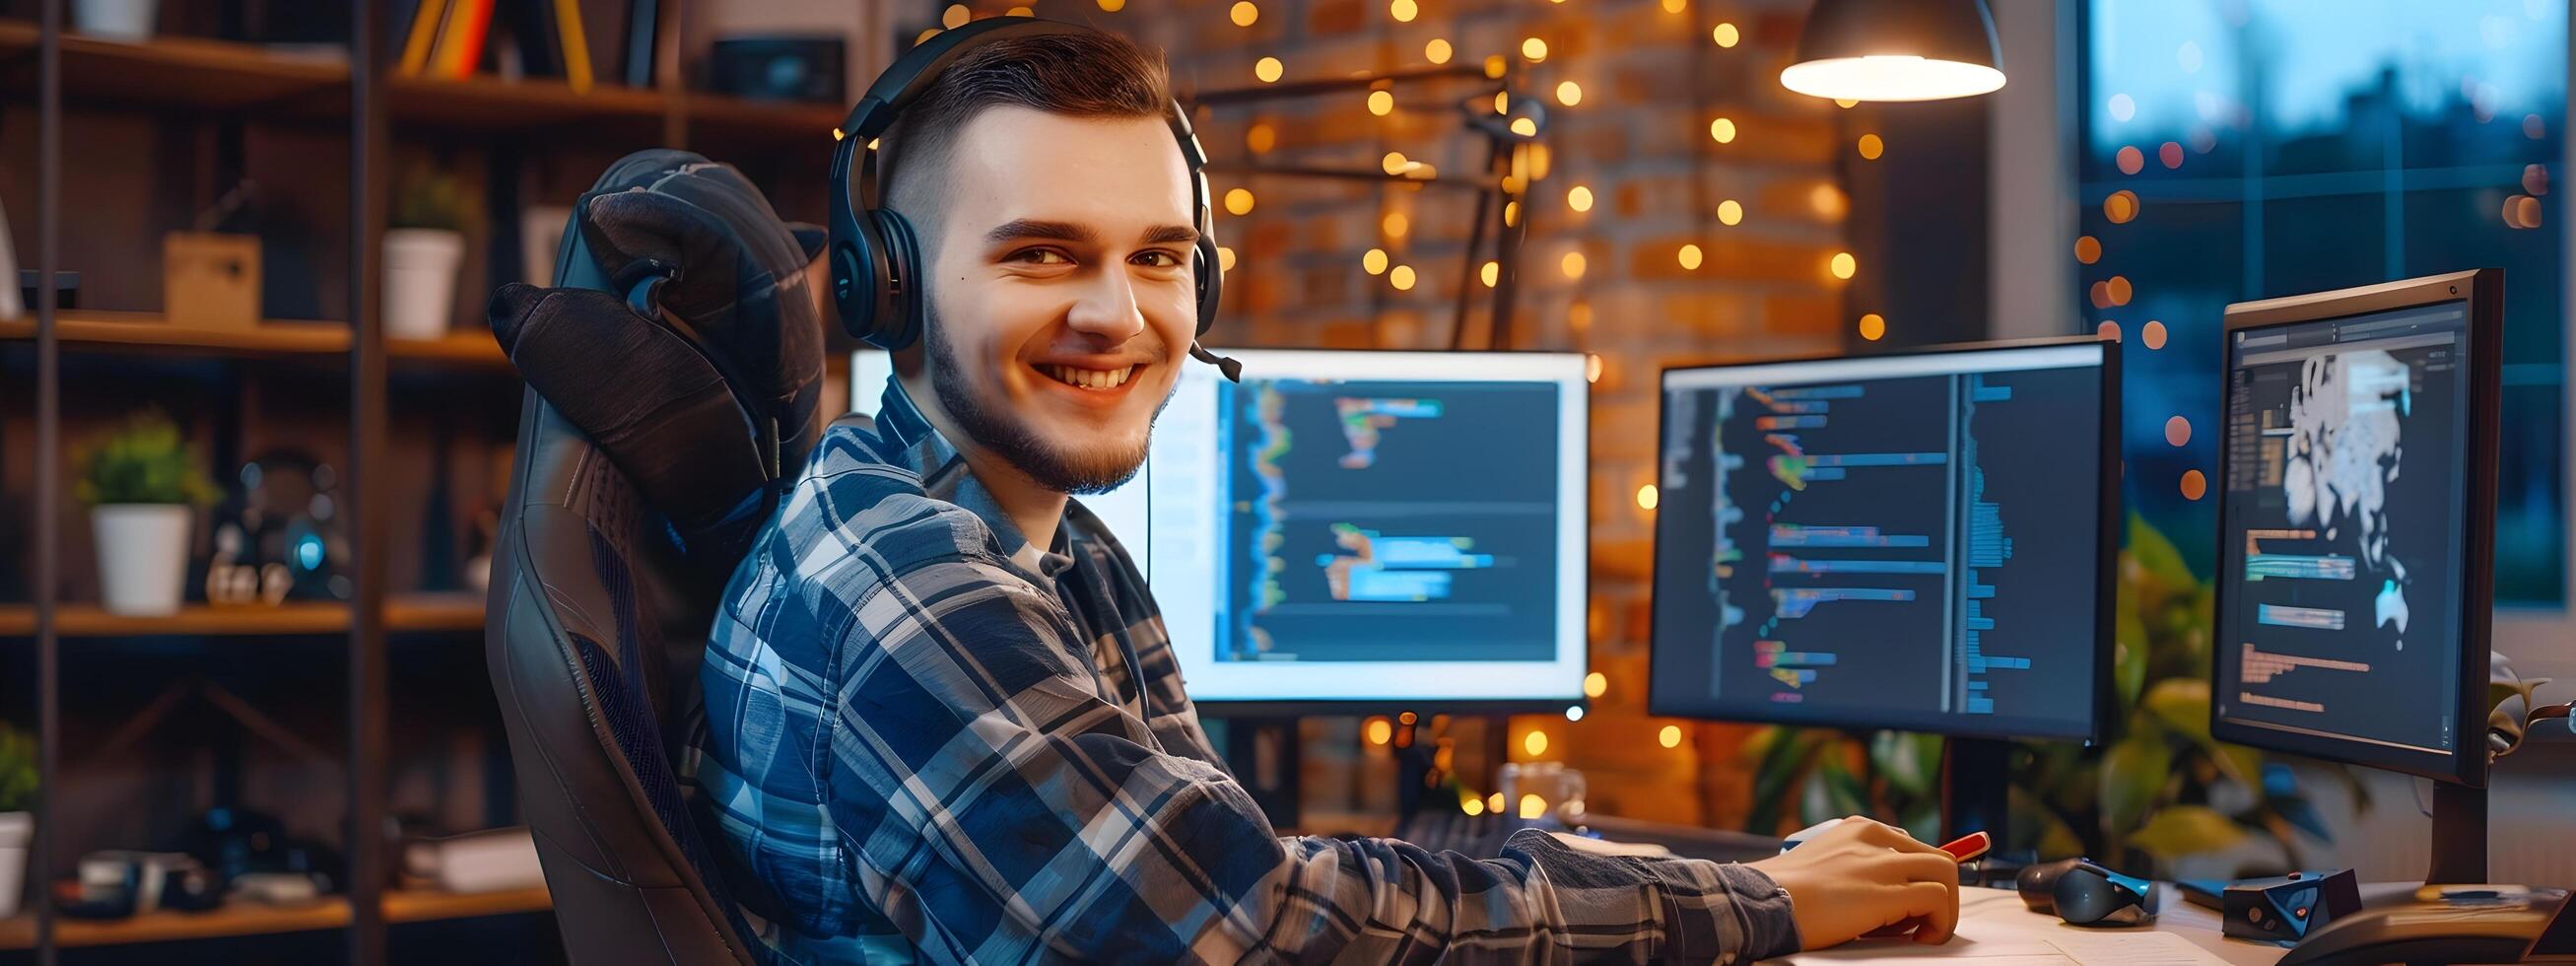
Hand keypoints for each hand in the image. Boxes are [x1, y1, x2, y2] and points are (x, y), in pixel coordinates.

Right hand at [1744, 816, 1960, 949]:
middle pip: (1938, 858)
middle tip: (1922, 922)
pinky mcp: (1886, 891)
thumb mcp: (1820, 866)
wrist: (1760, 902)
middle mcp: (1874, 838)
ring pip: (1947, 872)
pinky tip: (1919, 938)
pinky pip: (1938, 899)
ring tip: (1924, 932)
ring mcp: (1881, 863)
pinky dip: (1939, 922)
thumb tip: (1879, 900)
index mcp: (1858, 830)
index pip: (1913, 848)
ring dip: (1946, 908)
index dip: (1919, 881)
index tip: (1911, 907)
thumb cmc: (1780, 894)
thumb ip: (1852, 870)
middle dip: (1940, 894)